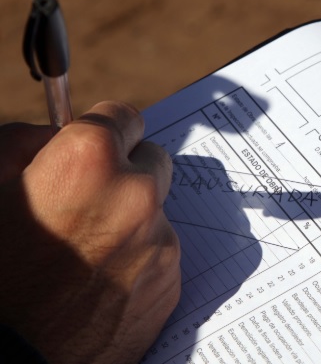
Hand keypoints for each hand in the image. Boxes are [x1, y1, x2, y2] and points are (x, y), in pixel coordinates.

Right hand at [0, 101, 180, 363]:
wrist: (13, 355)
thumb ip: (22, 143)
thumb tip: (55, 133)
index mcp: (90, 160)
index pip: (124, 115)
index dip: (106, 128)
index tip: (99, 143)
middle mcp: (136, 194)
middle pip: (153, 159)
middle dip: (128, 170)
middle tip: (93, 198)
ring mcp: (159, 241)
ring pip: (156, 211)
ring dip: (132, 219)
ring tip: (87, 252)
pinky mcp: (170, 281)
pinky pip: (161, 253)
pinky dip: (140, 259)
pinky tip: (101, 282)